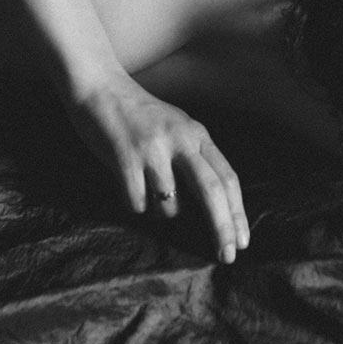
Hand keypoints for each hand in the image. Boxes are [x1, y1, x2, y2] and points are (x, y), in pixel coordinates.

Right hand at [72, 74, 248, 262]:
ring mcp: (153, 148)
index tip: (243, 241)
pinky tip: (129, 190)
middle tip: (228, 256)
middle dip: (222, 227)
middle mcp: (180, 139)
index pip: (227, 178)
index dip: (238, 212)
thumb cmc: (139, 116)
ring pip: (171, 203)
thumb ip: (195, 158)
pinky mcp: (125, 156)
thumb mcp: (177, 129)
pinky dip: (136, 205)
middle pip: (212, 191)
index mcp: (197, 135)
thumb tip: (215, 206)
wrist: (99, 88)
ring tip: (149, 191)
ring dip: (164, 212)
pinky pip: (138, 201)